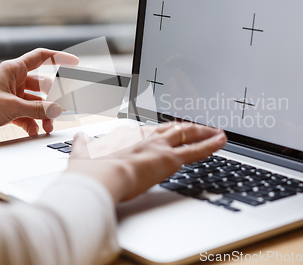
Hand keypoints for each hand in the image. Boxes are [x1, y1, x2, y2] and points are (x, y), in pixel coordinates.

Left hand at [0, 48, 78, 142]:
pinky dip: (32, 123)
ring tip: (47, 126)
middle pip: (43, 85)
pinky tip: (34, 131)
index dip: (59, 57)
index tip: (74, 62)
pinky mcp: (8, 110)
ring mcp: (11, 95)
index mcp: (13, 70)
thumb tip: (58, 110)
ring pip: (36, 103)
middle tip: (64, 107)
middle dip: (53, 98)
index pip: (41, 57)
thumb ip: (38, 109)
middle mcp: (14, 80)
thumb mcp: (12, 107)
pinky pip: (27, 114)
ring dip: (43, 115)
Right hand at [66, 122, 226, 202]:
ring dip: (202, 131)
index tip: (165, 129)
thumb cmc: (90, 170)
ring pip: (186, 134)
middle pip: (171, 128)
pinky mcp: (170, 160)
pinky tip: (222, 140)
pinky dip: (211, 144)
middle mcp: (145, 137)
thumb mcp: (82, 155)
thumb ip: (82, 145)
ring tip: (214, 130)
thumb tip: (79, 137)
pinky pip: (196, 150)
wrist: (100, 178)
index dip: (160, 130)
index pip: (149, 131)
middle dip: (185, 126)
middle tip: (196, 125)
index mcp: (127, 136)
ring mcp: (159, 147)